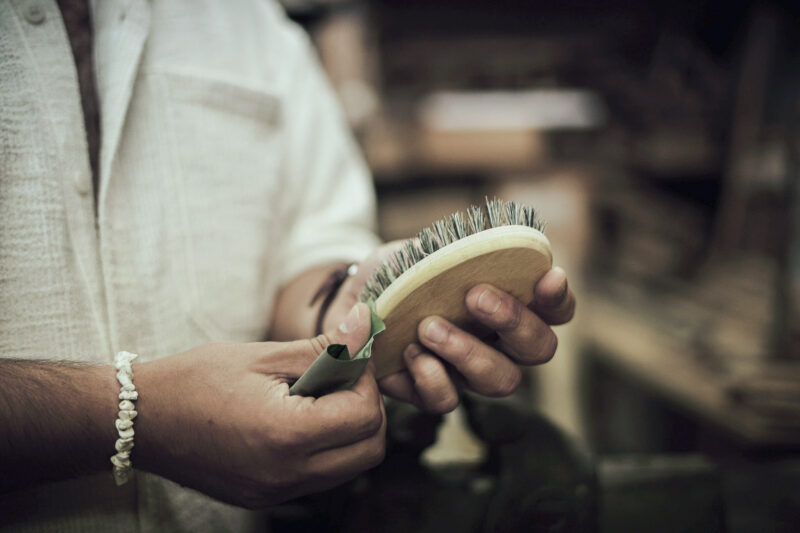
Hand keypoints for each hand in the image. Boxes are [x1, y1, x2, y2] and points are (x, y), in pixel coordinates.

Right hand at [133, 302, 385, 508]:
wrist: (140, 419)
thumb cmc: (196, 379)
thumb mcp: (263, 355)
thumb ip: (323, 348)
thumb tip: (365, 326)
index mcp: (286, 435)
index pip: (364, 415)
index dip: (365, 380)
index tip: (349, 358)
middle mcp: (286, 474)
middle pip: (369, 449)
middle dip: (368, 409)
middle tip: (342, 378)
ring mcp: (277, 492)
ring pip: (350, 467)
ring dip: (350, 430)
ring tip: (319, 396)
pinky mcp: (267, 497)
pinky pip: (320, 476)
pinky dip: (327, 448)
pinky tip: (300, 418)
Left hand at [326, 241, 575, 413]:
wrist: (354, 296)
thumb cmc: (402, 269)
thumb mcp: (426, 250)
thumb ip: (456, 251)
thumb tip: (475, 247)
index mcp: (511, 303)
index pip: (556, 309)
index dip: (559, 298)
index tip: (548, 277)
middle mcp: (501, 343)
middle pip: (540, 349)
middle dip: (513, 322)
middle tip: (475, 296)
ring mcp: (469, 372)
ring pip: (500, 380)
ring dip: (468, 352)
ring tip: (429, 326)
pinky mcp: (432, 391)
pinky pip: (446, 400)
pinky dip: (431, 376)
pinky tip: (409, 352)